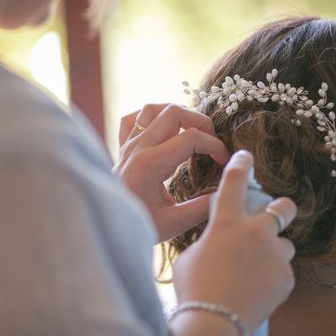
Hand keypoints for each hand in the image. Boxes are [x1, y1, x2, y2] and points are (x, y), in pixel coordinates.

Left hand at [114, 103, 228, 242]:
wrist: (108, 225)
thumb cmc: (138, 226)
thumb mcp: (173, 223)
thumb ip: (203, 207)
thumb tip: (227, 191)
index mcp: (151, 164)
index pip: (191, 138)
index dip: (215, 145)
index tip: (224, 162)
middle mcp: (138, 147)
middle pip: (174, 112)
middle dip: (200, 122)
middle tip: (212, 142)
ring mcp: (128, 145)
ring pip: (153, 109)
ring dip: (177, 114)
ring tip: (192, 131)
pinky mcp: (122, 147)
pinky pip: (132, 119)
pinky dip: (150, 117)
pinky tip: (162, 130)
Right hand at [172, 151, 296, 333]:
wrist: (214, 323)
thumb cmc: (193, 288)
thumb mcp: (190, 255)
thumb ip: (208, 240)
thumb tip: (217, 241)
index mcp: (226, 221)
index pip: (234, 182)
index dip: (241, 164)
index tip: (246, 156)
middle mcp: (255, 232)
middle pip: (283, 207)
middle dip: (281, 209)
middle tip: (273, 217)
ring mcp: (275, 255)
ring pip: (285, 245)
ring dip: (273, 252)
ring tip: (256, 272)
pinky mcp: (287, 278)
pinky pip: (282, 272)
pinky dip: (271, 279)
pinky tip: (256, 292)